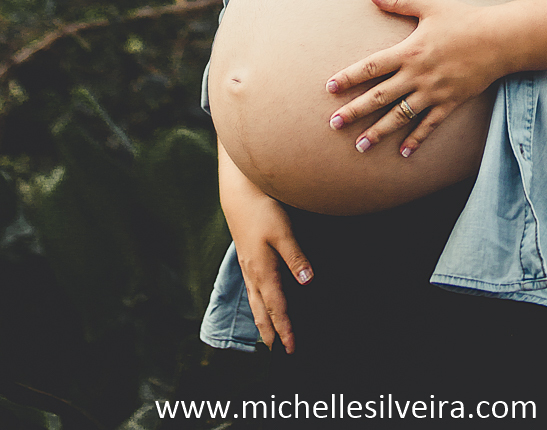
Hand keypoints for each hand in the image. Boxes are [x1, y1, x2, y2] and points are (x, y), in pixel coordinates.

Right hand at [218, 145, 311, 352]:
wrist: (238, 193)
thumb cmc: (262, 210)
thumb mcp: (283, 231)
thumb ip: (296, 258)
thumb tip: (308, 283)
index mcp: (263, 271)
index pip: (277, 308)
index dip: (285, 330)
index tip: (292, 349)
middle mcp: (253, 274)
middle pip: (262, 311)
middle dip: (271, 333)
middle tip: (279, 353)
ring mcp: (247, 266)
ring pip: (254, 302)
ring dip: (261, 321)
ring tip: (268, 337)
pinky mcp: (246, 257)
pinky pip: (251, 290)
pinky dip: (257, 304)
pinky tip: (259, 301)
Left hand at [325, 0, 503, 157]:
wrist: (498, 40)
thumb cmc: (462, 19)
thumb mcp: (429, 5)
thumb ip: (399, 0)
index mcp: (408, 51)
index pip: (371, 66)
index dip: (349, 77)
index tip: (329, 88)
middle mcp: (417, 75)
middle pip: (379, 96)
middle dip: (355, 111)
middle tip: (334, 124)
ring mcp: (433, 92)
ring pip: (400, 116)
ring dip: (379, 132)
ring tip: (360, 146)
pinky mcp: (450, 103)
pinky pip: (429, 125)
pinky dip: (416, 139)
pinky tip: (403, 153)